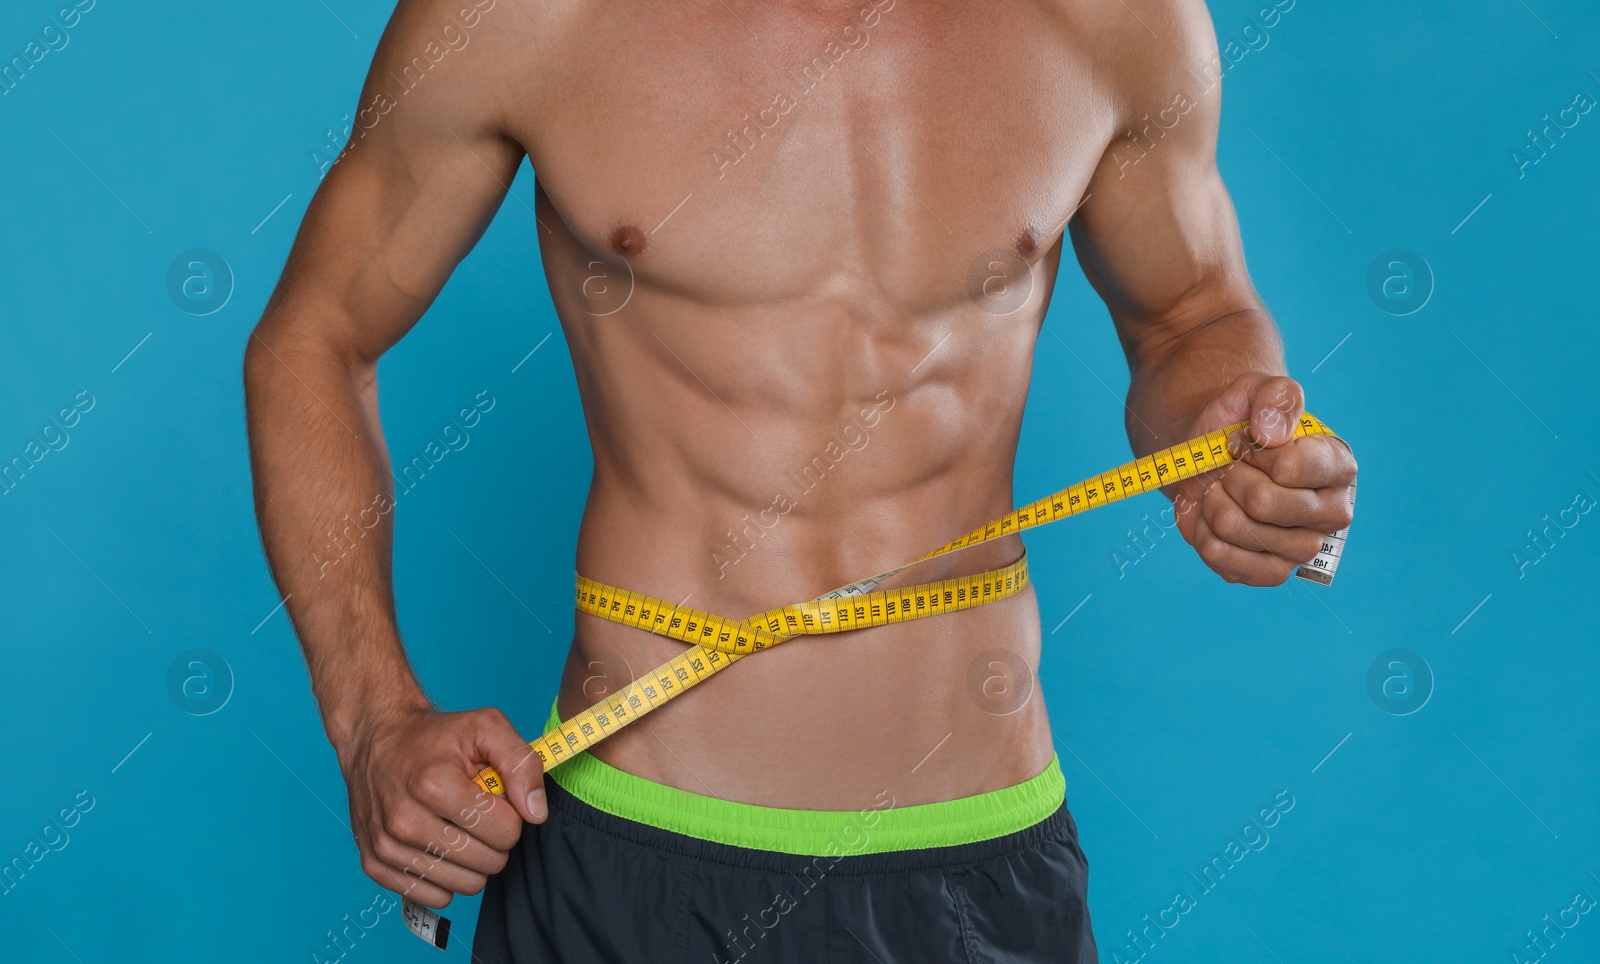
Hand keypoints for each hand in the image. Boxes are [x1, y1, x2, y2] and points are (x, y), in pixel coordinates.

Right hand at [337, 704, 546, 907]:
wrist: (375, 739)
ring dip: (473, 861)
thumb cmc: (434, 735)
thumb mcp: (486, 726)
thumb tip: (535, 813)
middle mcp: (406, 821)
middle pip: (488, 862)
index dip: (511, 815)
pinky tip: (440, 847)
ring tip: (460, 828)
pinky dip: (445, 877)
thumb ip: (521, 763)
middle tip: (479, 814)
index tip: (495, 799)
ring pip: (465, 885)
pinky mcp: (375, 865)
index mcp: (435, 785)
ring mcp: (387, 847)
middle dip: (495, 839)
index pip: (505, 831)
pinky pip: (434, 896)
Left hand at [1170, 372, 1355, 585]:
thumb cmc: (1242, 423)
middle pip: (1262, 503)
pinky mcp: (1270, 571)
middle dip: (1230, 476)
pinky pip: (1227, 563)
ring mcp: (1302, 547)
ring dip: (1214, 502)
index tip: (1243, 439)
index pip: (1289, 468)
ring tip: (1221, 488)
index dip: (1253, 450)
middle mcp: (1330, 513)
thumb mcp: (1257, 389)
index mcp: (1337, 467)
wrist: (1211, 455)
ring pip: (1239, 530)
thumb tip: (1272, 433)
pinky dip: (1205, 535)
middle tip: (1230, 466)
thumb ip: (1275, 396)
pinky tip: (1213, 518)